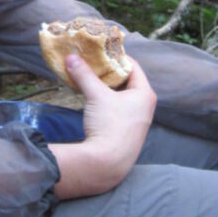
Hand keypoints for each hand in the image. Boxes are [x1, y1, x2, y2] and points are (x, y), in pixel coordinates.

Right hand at [50, 55, 156, 198]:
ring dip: (107, 89)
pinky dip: (107, 103)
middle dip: (109, 74)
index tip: (101, 53)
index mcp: (145, 94)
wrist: (107, 163)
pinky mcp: (128, 133)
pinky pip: (119, 110)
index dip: (116, 58)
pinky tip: (93, 102)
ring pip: (122, 97)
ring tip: (90, 81)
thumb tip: (71, 57)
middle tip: (93, 65)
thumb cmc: (109, 125)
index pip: (133, 67)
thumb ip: (84, 74)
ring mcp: (138, 122)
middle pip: (127, 82)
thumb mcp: (95, 95)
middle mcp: (146, 107)